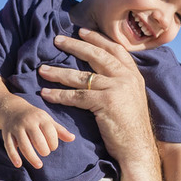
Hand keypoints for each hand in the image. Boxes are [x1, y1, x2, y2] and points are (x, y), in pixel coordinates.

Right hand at [1, 103, 73, 168]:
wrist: (12, 108)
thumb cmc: (34, 117)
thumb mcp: (47, 120)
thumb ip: (59, 130)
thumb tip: (72, 138)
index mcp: (40, 118)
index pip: (50, 133)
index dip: (53, 143)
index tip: (52, 147)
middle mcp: (28, 122)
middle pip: (37, 140)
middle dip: (44, 150)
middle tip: (45, 153)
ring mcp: (16, 128)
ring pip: (24, 145)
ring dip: (32, 157)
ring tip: (39, 165)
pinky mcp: (6, 134)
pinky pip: (9, 146)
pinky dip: (14, 156)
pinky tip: (19, 164)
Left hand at [41, 29, 155, 166]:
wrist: (138, 148)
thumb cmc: (132, 127)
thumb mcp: (132, 98)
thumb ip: (121, 83)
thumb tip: (104, 74)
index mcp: (134, 75)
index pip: (114, 49)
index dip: (97, 39)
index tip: (81, 32)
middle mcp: (127, 77)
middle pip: (96, 55)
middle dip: (74, 46)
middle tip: (57, 40)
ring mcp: (117, 88)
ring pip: (82, 76)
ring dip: (59, 73)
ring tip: (42, 70)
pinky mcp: (106, 102)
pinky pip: (77, 96)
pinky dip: (59, 95)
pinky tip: (46, 94)